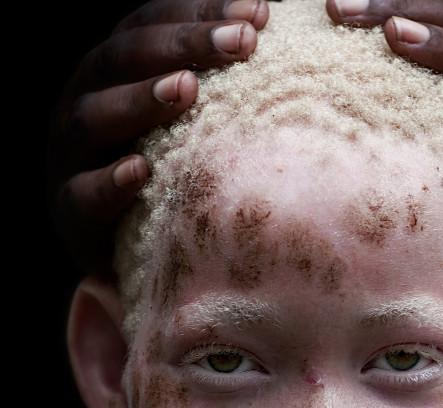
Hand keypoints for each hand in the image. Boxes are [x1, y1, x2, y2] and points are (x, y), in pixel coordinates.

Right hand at [48, 0, 270, 272]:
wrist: (118, 244)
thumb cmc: (165, 173)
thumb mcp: (184, 124)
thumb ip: (209, 86)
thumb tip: (266, 35)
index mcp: (111, 75)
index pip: (147, 26)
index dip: (199, 13)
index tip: (260, 14)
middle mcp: (84, 103)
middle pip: (121, 59)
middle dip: (182, 45)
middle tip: (242, 42)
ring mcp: (70, 158)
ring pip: (92, 119)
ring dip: (141, 100)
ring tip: (188, 88)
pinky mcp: (70, 211)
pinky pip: (84, 196)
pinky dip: (110, 182)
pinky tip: (142, 170)